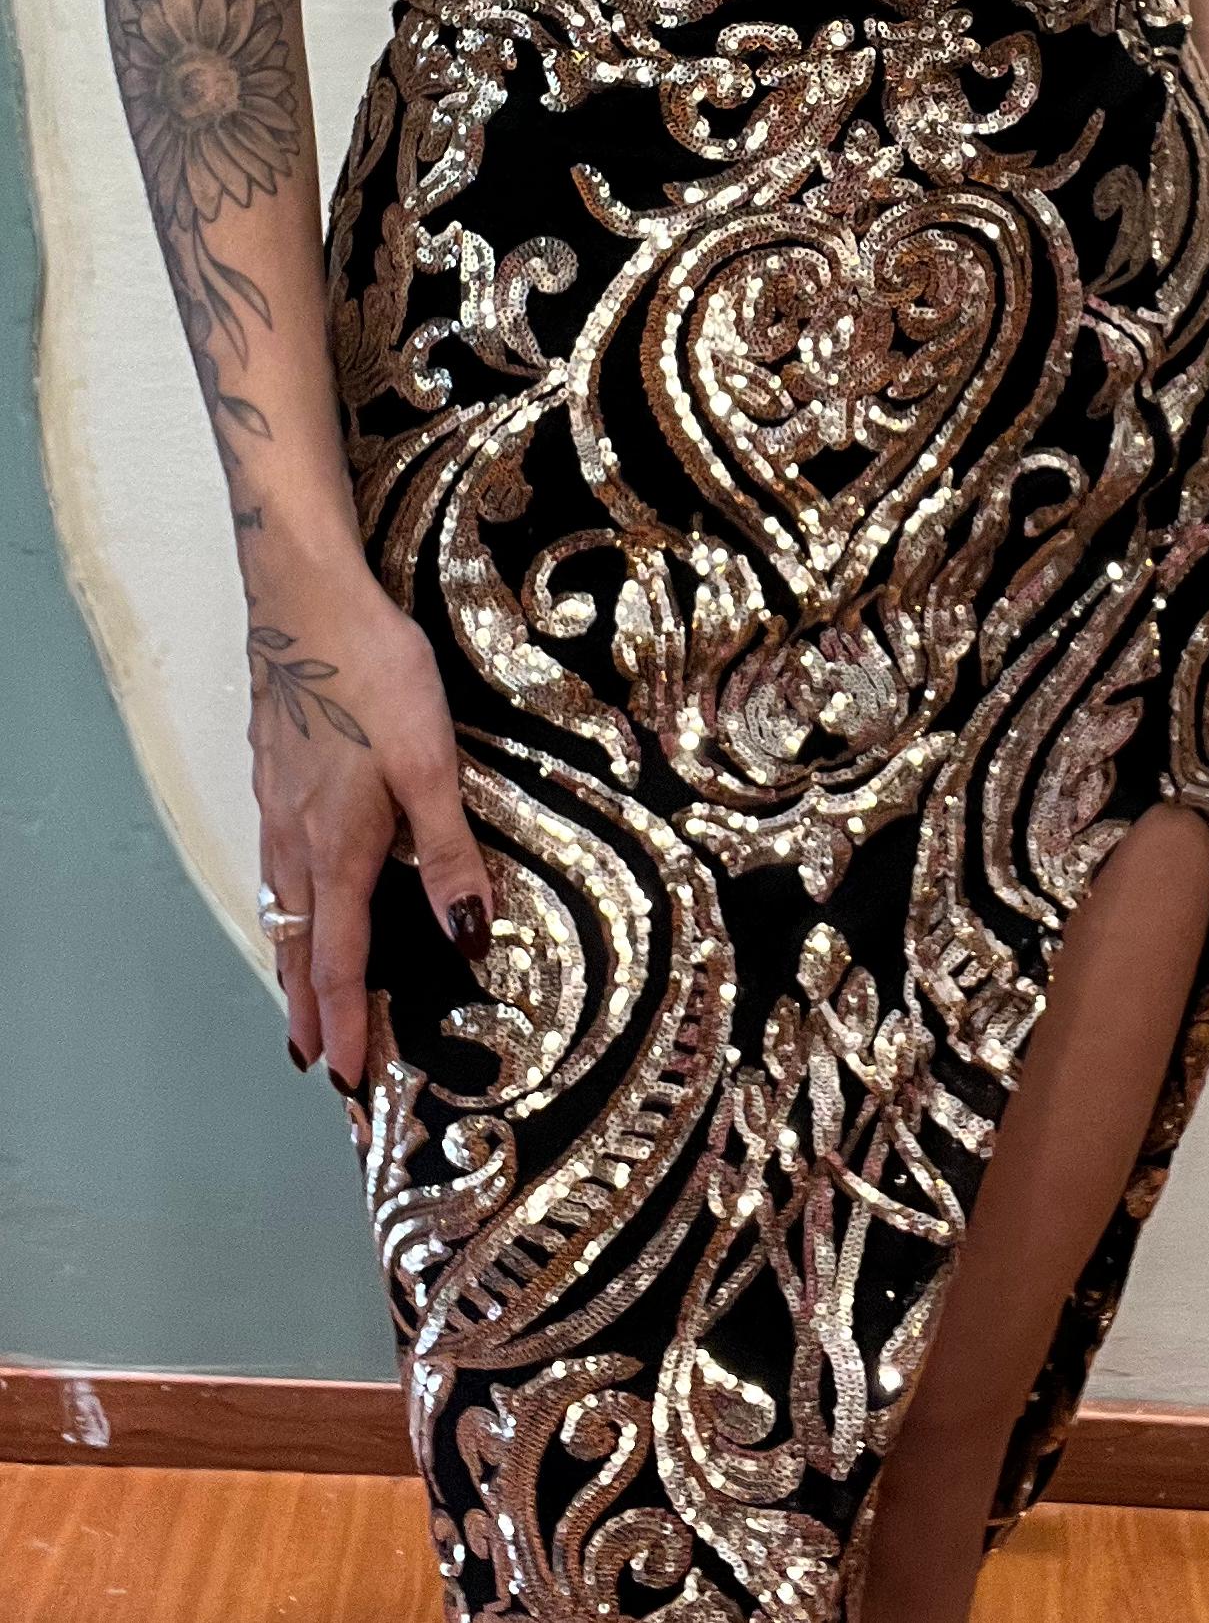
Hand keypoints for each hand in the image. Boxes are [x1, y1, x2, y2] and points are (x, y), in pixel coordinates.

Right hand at [248, 559, 491, 1091]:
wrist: (304, 597)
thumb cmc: (373, 672)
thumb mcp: (428, 759)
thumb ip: (447, 848)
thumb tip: (467, 937)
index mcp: (338, 844)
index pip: (341, 958)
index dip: (344, 1021)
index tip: (345, 1079)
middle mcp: (295, 837)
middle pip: (299, 944)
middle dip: (307, 1007)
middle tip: (313, 1063)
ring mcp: (275, 804)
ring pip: (281, 905)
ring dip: (293, 960)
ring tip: (299, 998)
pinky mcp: (272, 770)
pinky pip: (274, 864)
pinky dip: (283, 905)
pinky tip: (293, 894)